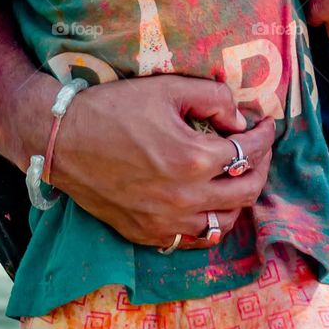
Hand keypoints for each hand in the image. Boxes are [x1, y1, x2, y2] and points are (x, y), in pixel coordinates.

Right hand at [47, 73, 275, 250]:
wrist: (63, 141)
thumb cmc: (115, 109)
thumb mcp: (169, 88)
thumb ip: (214, 99)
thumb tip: (240, 119)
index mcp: (193, 160)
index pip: (248, 152)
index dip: (264, 136)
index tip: (265, 124)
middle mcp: (185, 199)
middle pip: (246, 191)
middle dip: (260, 166)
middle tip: (257, 147)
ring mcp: (165, 223)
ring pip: (225, 222)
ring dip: (238, 197)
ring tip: (236, 174)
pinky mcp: (147, 234)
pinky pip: (194, 239)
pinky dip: (210, 222)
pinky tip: (209, 202)